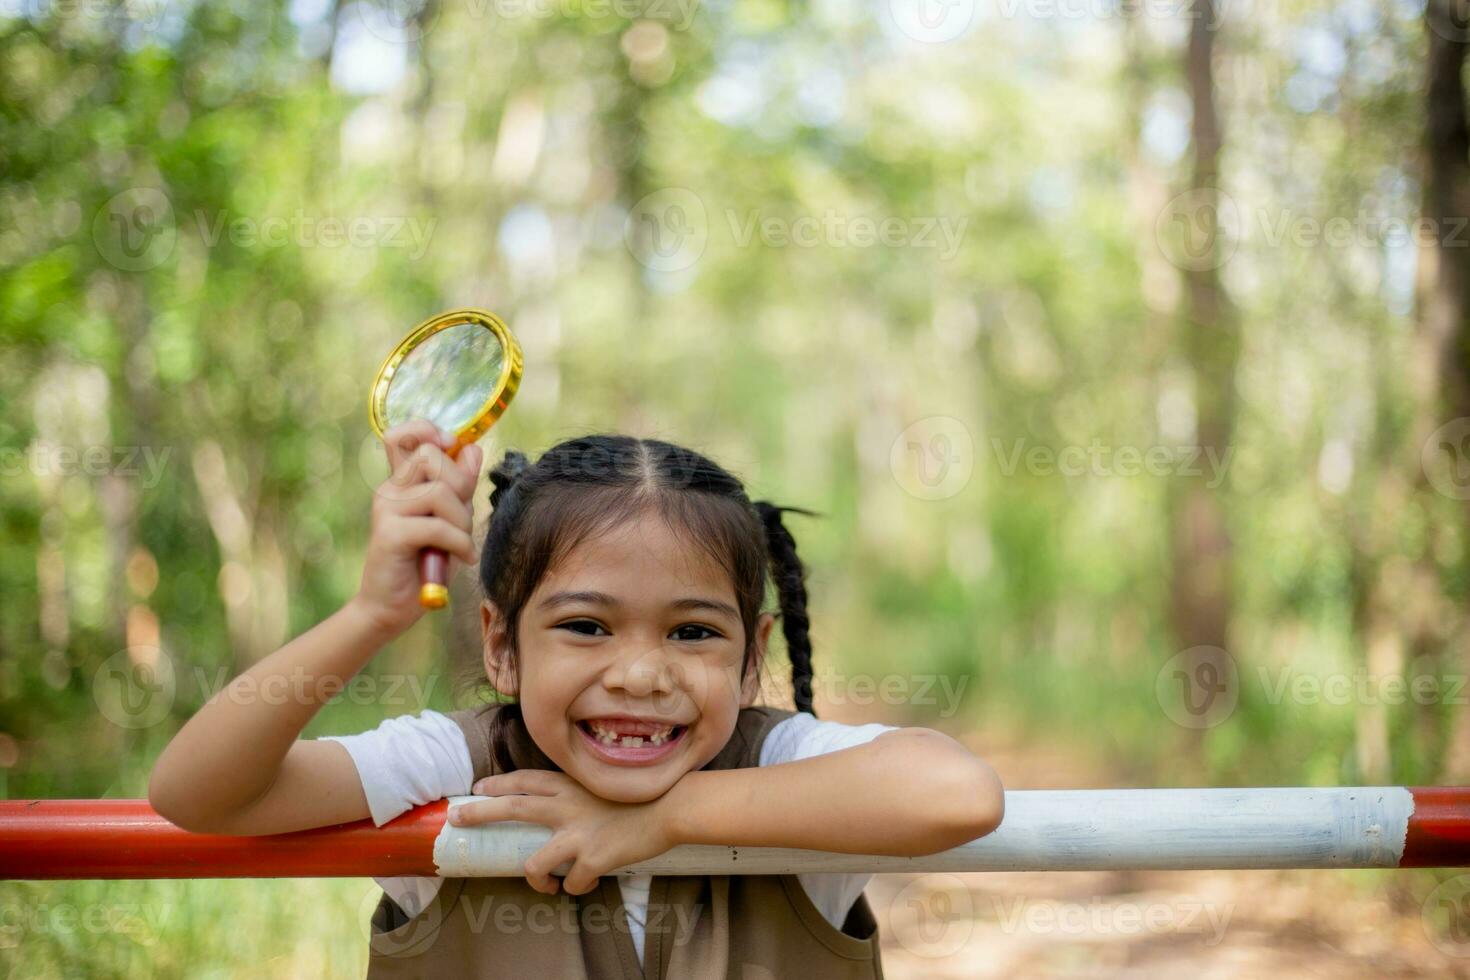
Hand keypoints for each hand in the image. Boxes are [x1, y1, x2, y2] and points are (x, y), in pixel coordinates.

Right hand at [353, 420, 481, 635]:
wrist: (391, 608)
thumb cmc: (425, 564)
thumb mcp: (452, 520)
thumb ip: (460, 488)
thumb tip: (474, 450)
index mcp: (402, 483)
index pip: (402, 435)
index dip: (427, 430)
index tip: (450, 448)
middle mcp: (390, 490)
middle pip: (431, 456)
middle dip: (460, 486)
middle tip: (463, 520)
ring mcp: (386, 509)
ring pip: (439, 491)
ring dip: (462, 521)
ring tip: (461, 545)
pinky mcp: (389, 533)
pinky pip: (437, 527)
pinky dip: (459, 544)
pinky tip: (463, 559)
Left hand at [447, 771, 675, 895]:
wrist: (672, 807)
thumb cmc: (642, 795)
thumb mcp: (604, 784)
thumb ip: (580, 795)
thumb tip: (564, 810)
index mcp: (571, 785)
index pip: (525, 780)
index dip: (499, 784)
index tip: (478, 788)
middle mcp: (568, 806)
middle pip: (514, 807)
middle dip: (481, 812)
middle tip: (457, 817)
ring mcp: (579, 834)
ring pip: (535, 863)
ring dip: (535, 879)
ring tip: (545, 883)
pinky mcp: (593, 859)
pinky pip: (573, 883)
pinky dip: (577, 887)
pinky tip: (589, 883)